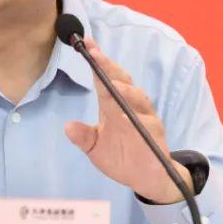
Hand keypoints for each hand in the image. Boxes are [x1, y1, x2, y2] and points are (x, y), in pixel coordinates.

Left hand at [64, 37, 192, 203]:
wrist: (145, 179)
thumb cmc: (121, 157)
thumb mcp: (95, 148)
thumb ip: (83, 137)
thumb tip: (68, 127)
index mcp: (112, 105)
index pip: (104, 79)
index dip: (97, 62)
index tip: (87, 44)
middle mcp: (130, 106)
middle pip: (121, 81)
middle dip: (109, 67)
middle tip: (96, 54)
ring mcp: (144, 118)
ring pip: (138, 97)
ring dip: (125, 89)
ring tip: (112, 83)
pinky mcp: (155, 133)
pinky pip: (147, 122)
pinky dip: (137, 117)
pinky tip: (126, 115)